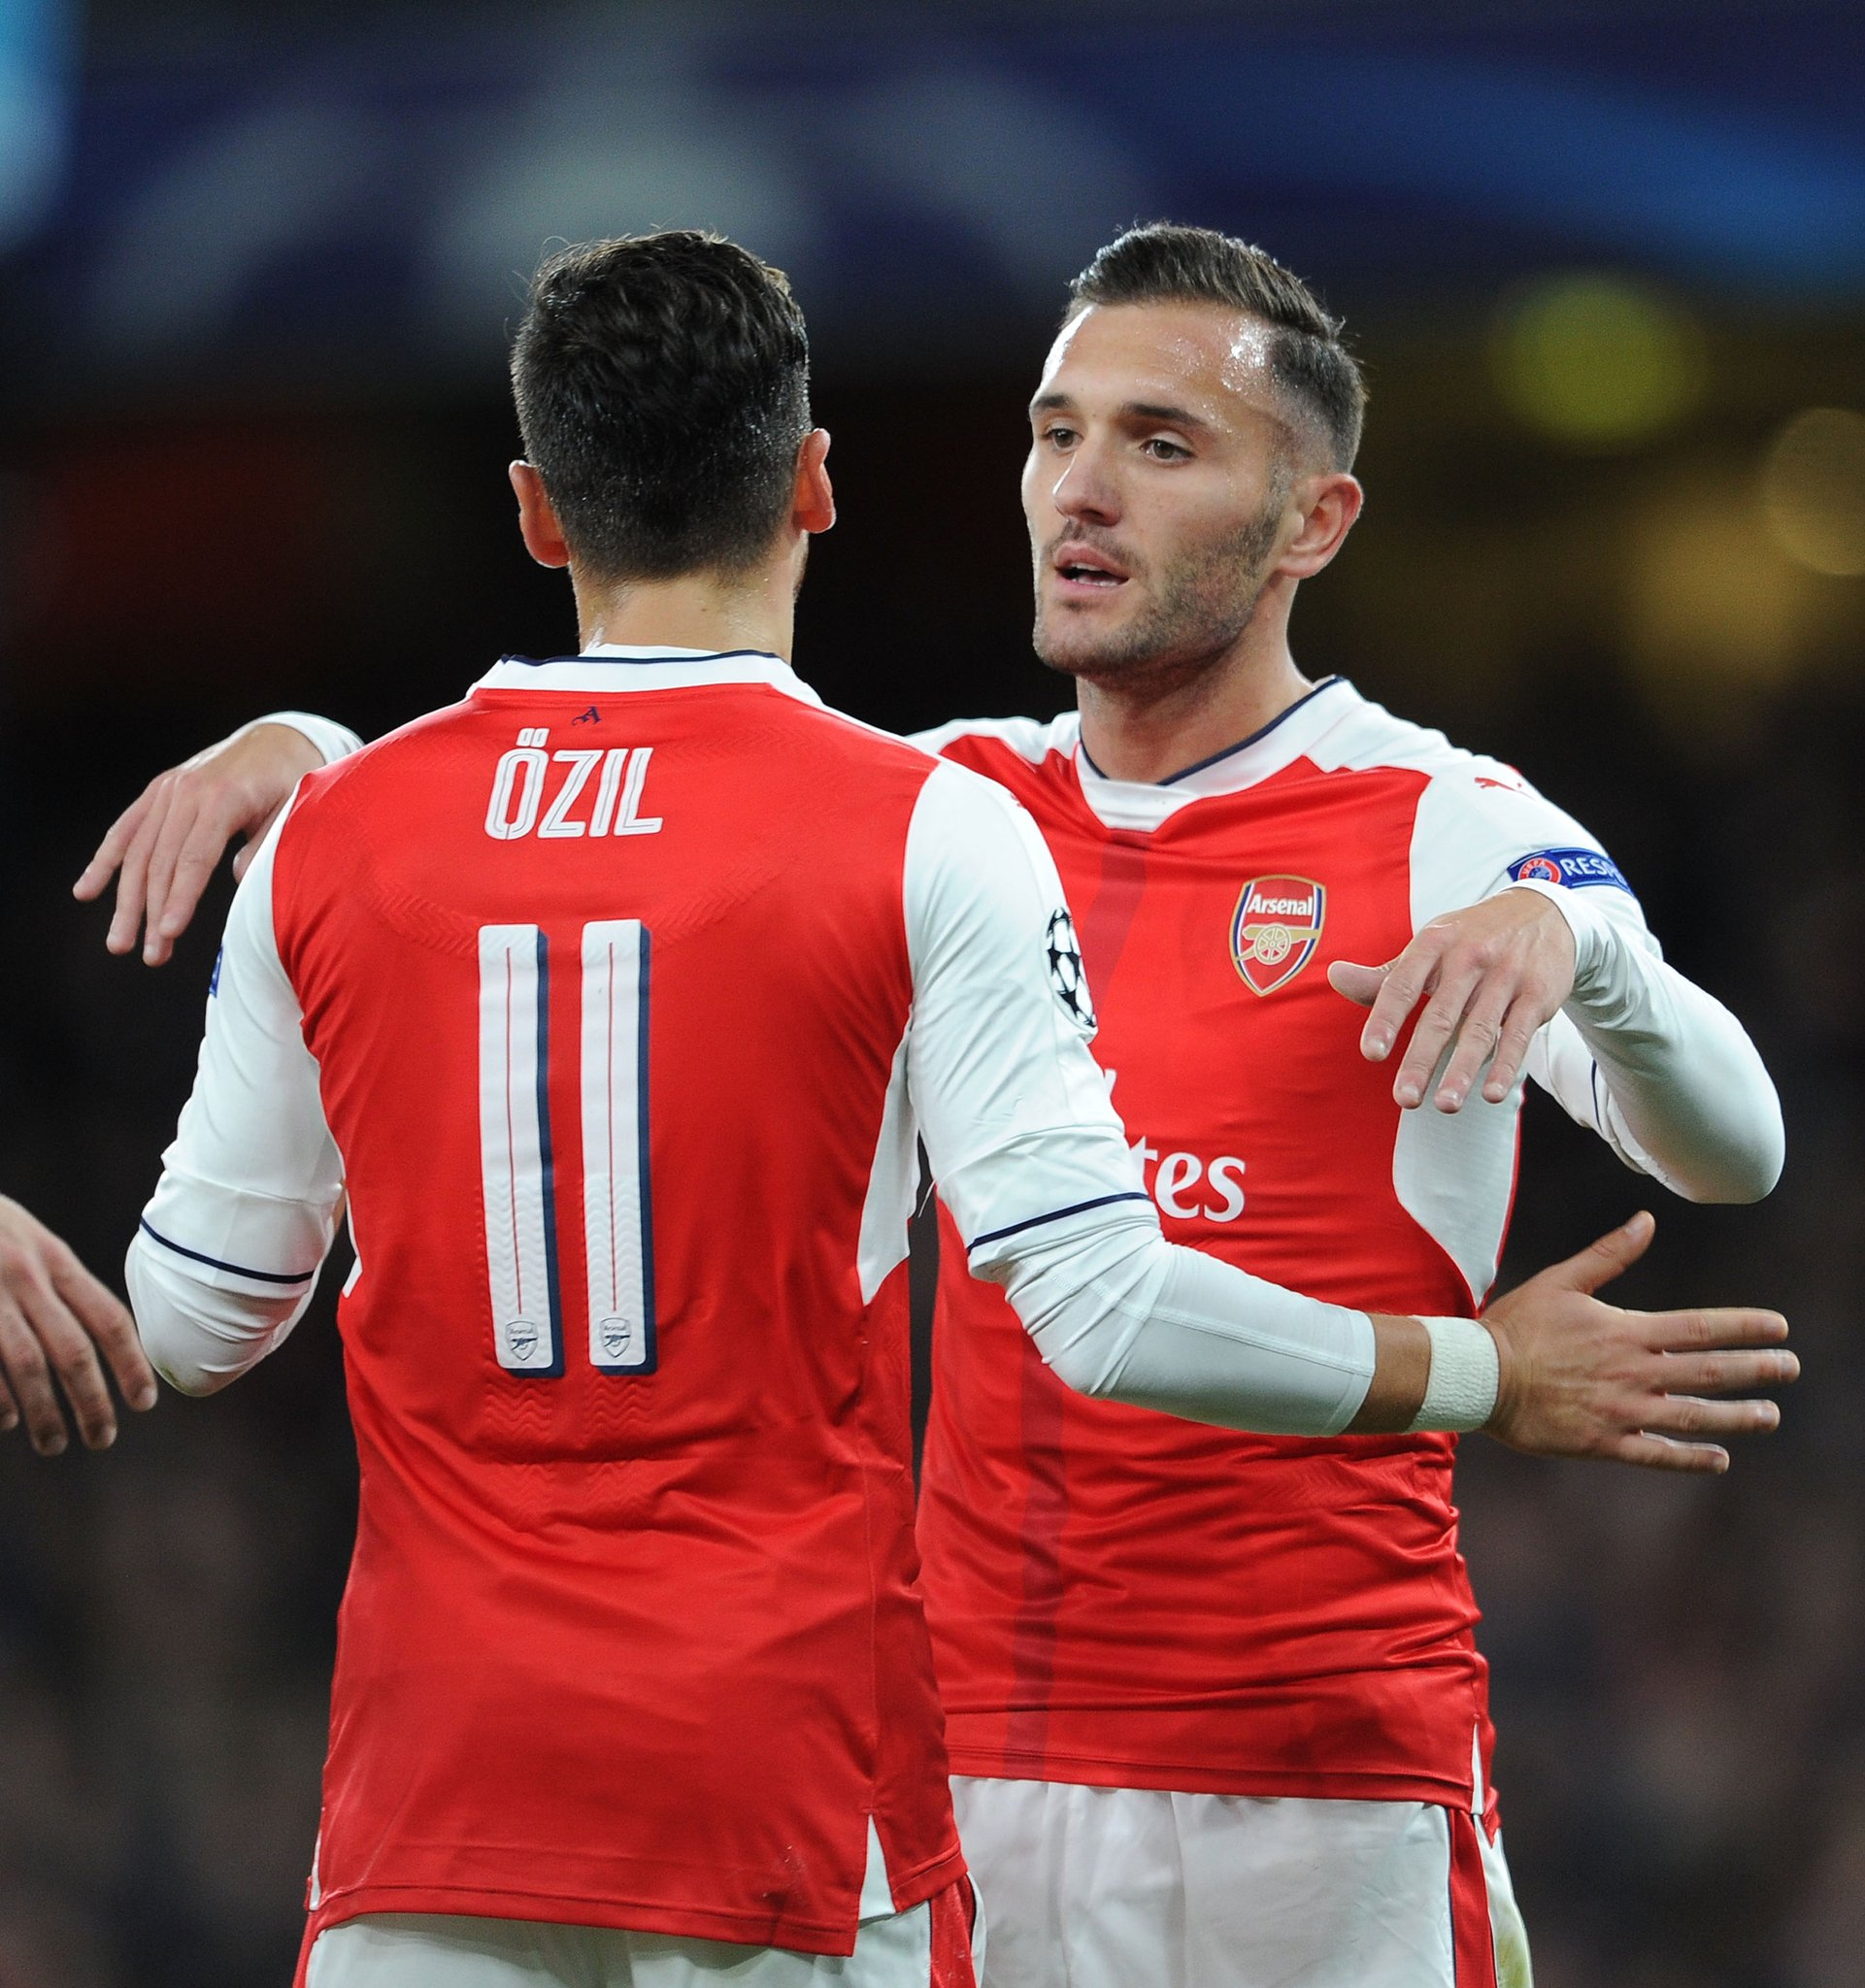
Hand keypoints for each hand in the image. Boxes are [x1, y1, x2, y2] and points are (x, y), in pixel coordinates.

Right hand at [0, 1197, 156, 1453]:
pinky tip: (6, 1423)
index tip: (144, 1402)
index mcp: (54, 1259)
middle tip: (103, 1438)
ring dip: (46, 1414)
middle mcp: (26, 1277)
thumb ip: (60, 1282)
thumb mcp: (30, 1241)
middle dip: (92, 1402)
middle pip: (72, 1351)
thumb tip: (103, 1336)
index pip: (108, 1318)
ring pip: (28, 1367)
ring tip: (55, 1444)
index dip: (131, 1364)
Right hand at [73, 722, 324, 964]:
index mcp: (223, 797)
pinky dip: (104, 861)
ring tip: (120, 944)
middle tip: (151, 957)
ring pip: (138, 852)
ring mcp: (167, 790)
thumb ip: (269, 844)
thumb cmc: (291, 781)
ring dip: (127, 901)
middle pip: (161, 861)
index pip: (195, 857)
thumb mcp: (295, 810)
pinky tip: (86, 892)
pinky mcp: (157, 792)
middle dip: (153, 913)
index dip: (180, 897)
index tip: (169, 932)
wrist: (276, 738)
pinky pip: (126, 829)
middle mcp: (187, 792)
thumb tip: (239, 880)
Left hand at [1328, 887, 1575, 1111]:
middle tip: (1405, 1098)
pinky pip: (1519, 1035)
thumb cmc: (1471, 937)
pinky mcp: (1537, 994)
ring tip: (1445, 1105)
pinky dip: (1506, 1065)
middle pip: (1440, 1016)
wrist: (1543, 913)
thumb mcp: (1429, 944)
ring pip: (1480, 1030)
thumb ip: (1385, 974)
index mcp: (1434, 943)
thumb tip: (1335, 977)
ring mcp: (1506, 976)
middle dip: (1422, 1060)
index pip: (1402, 984)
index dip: (1385, 1019)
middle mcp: (1469, 957)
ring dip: (1462, 1070)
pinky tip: (1491, 1094)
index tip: (1371, 1054)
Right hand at [1482, 1211, 1793, 1472]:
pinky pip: (1656, 1455)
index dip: (1744, 1327)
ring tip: (1770, 1416)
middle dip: (1756, 1370)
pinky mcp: (1602, 1442)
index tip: (1780, 1328)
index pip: (1700, 1328)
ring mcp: (1621, 1411)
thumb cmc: (1517, 1325)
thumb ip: (1609, 1255)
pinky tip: (1719, 1459)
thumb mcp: (1561, 1281)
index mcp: (1626, 1331)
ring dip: (1736, 1417)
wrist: (1478, 1376)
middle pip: (1708, 1372)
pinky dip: (1690, 1458)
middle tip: (1791, 1369)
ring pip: (1692, 1416)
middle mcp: (1632, 1372)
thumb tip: (1646, 1220)